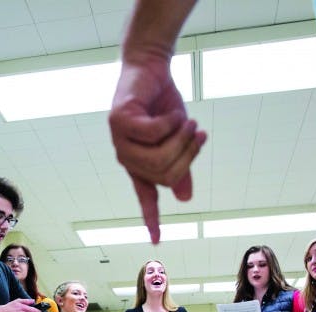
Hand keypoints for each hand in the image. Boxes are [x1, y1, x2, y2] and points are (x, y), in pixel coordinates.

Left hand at [109, 59, 206, 243]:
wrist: (150, 67)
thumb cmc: (163, 103)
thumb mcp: (179, 137)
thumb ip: (181, 166)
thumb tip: (184, 198)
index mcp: (141, 165)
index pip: (146, 197)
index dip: (152, 219)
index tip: (156, 241)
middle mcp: (128, 158)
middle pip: (164, 176)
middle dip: (187, 156)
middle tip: (198, 133)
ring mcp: (120, 141)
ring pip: (157, 159)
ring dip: (181, 139)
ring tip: (188, 122)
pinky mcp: (118, 122)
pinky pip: (153, 133)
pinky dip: (170, 121)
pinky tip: (171, 112)